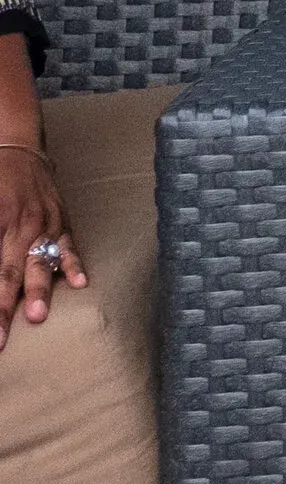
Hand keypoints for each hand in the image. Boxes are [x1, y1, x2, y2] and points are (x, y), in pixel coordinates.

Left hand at [0, 145, 85, 350]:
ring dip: (40, 289)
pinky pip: (68, 245)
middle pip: (11, 271)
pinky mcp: (62, 222)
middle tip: (1, 334)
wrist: (18, 148)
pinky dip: (73, 264)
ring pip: (42, 262)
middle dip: (6, 305)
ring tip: (39, 314)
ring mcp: (46, 224)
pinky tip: (80, 283)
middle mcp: (22, 225)